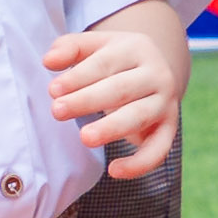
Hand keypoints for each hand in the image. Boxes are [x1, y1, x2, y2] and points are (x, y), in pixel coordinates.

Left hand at [45, 25, 185, 176]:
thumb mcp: (96, 47)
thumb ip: (70, 48)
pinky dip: (140, 163)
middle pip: (122, 88)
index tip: (53, 90)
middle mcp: (157, 74)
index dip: (78, 76)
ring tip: (84, 138)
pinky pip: (159, 149)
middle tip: (57, 111)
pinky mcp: (168, 129)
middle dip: (88, 100)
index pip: (106, 63)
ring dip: (112, 128)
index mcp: (136, 49)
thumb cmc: (115, 61)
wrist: (156, 72)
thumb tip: (49, 61)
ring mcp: (166, 102)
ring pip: (140, 116)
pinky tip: (114, 171)